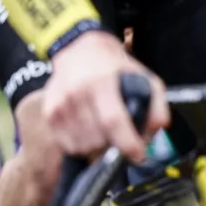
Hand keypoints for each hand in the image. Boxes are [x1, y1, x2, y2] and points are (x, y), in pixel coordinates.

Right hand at [41, 30, 169, 161]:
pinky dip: (81, 145)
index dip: (127, 142)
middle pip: (97, 138)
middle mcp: (76, 93)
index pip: (112, 120)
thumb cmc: (113, 67)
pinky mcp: (49, 114)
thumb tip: (152, 133)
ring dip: (97, 147)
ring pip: (82, 146)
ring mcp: (60, 104)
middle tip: (120, 137)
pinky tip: (88, 132)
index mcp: (100, 82)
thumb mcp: (144, 78)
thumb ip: (156, 106)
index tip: (138, 155)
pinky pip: (68, 145)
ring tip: (103, 133)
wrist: (77, 51)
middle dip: (113, 145)